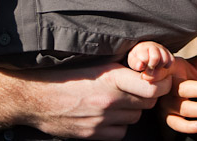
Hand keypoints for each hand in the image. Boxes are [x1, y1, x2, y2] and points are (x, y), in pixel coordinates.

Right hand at [0, 61, 170, 139]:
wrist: (35, 96)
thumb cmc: (64, 74)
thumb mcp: (95, 63)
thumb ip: (120, 67)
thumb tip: (145, 66)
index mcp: (111, 77)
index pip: (152, 87)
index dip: (161, 84)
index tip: (158, 79)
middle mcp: (110, 100)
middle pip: (147, 103)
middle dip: (147, 95)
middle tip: (139, 88)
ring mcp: (102, 119)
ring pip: (134, 118)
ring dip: (132, 109)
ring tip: (119, 100)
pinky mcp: (93, 134)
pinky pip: (120, 132)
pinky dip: (119, 125)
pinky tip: (109, 115)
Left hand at [127, 40, 173, 81]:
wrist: (147, 54)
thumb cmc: (138, 59)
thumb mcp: (134, 62)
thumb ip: (136, 65)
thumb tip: (141, 67)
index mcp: (142, 48)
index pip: (144, 58)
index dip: (143, 66)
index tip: (141, 68)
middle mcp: (153, 46)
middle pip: (155, 58)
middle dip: (152, 66)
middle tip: (149, 70)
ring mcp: (162, 49)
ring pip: (165, 60)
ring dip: (159, 67)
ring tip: (154, 67)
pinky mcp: (168, 52)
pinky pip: (171, 61)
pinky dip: (167, 66)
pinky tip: (161, 66)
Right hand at [160, 42, 196, 133]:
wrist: (164, 87)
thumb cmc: (183, 74)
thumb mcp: (194, 65)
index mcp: (174, 72)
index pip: (187, 75)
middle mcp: (168, 88)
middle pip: (187, 91)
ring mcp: (167, 105)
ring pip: (186, 110)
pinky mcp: (167, 118)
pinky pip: (178, 125)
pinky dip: (191, 127)